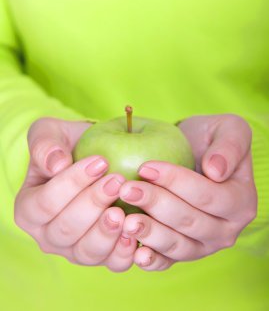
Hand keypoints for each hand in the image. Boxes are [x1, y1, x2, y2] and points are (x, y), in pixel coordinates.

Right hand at [14, 117, 136, 271]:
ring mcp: (74, 250)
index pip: (46, 202)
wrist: (94, 161)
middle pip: (66, 230)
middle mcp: (48, 235)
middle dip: (93, 204)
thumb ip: (45, 145)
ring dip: (107, 232)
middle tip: (117, 181)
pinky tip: (135, 234)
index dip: (73, 183)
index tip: (100, 162)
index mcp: (28, 209)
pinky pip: (111, 263)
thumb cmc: (69, 146)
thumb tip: (56, 165)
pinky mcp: (100, 256)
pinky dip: (123, 253)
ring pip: (87, 252)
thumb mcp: (50, 133)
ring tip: (124, 209)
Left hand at [118, 114, 256, 270]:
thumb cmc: (208, 138)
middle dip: (156, 205)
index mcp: (241, 201)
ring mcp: (204, 244)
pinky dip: (152, 261)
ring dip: (150, 234)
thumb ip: (230, 146)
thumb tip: (216, 172)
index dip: (177, 182)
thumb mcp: (228, 129)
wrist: (192, 152)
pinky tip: (135, 254)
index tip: (146, 166)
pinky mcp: (183, 251)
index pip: (209, 196)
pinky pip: (169, 262)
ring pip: (178, 246)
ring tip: (125, 221)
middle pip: (190, 222)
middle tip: (127, 190)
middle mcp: (226, 229)